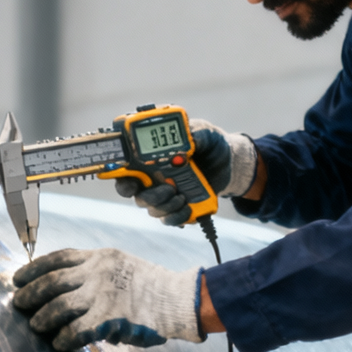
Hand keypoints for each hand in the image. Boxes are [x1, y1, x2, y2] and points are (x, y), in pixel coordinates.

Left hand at [12, 248, 202, 351]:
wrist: (177, 299)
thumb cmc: (150, 285)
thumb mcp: (120, 265)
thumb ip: (94, 273)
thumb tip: (65, 291)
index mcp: (99, 257)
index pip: (57, 258)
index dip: (33, 269)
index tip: (18, 278)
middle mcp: (98, 273)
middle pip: (52, 281)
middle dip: (31, 294)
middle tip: (19, 304)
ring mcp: (103, 296)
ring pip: (60, 306)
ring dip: (43, 318)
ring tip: (36, 326)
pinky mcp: (110, 319)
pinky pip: (77, 331)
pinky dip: (64, 338)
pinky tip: (60, 343)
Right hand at [114, 119, 257, 225]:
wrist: (229, 163)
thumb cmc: (208, 144)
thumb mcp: (204, 132)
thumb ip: (194, 133)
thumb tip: (188, 140)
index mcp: (150, 158)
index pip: (125, 171)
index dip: (122, 180)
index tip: (131, 185)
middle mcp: (153, 178)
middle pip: (137, 195)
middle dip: (150, 196)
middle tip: (168, 188)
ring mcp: (165, 194)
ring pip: (152, 209)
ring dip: (166, 206)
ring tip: (183, 196)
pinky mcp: (178, 207)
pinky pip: (169, 219)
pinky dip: (177, 217)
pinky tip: (188, 208)